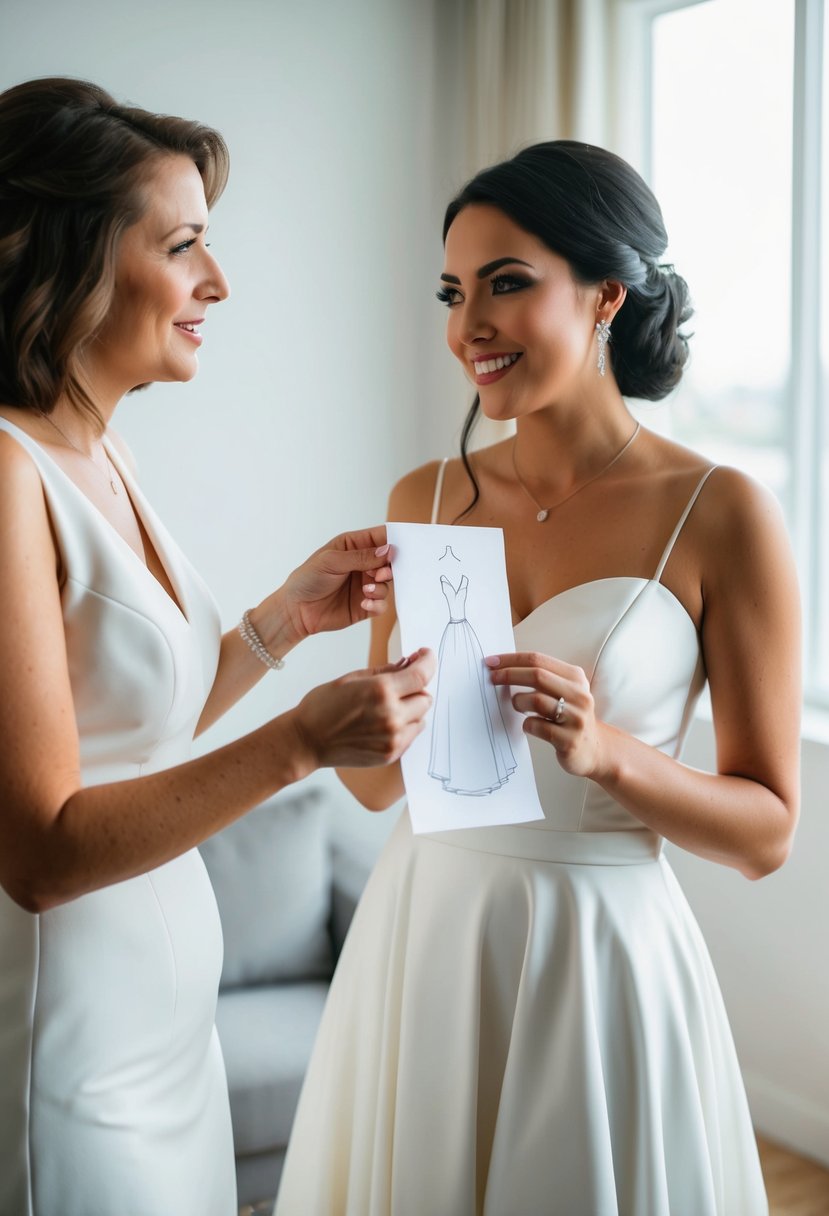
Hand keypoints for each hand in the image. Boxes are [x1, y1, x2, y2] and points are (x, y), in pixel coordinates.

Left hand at [275, 527, 392, 644]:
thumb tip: (387, 551)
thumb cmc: (307, 579)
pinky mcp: (365, 605)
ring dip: (381, 586)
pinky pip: (382, 604)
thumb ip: (360, 557)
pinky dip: (377, 603)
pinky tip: (365, 603)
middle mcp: (362, 564)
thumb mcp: (331, 561)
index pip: (380, 537)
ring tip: (366, 589)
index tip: (402, 547)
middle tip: (381, 573)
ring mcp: (365, 585)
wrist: (295, 610)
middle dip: (390, 567)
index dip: (394, 539)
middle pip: (390, 561)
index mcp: (354, 546)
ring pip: (388, 583)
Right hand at [292, 648, 435, 768]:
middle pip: (425, 697)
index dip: (428, 662)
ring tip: (387, 707)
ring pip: (421, 718)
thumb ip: (385, 670)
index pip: (421, 675)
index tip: (426, 656)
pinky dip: (405, 726)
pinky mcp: (390, 754)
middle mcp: (391, 716)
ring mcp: (392, 738)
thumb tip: (407, 663)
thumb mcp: (352, 678)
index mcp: (380, 691)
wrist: (306, 741)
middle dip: (416, 687)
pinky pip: (411, 735)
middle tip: (400, 685)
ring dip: (411, 709)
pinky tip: (384, 722)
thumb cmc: (322, 707)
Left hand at [485, 650, 603, 777]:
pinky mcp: (569, 740)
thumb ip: (542, 678)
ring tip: (518, 706)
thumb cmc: (570, 716)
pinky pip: (537, 726)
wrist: (594, 749)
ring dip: (518, 702)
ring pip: (536, 700)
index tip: (491, 662)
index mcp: (576, 677)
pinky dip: (527, 724)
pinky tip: (530, 726)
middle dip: (509, 674)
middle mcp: (579, 695)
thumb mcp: (565, 691)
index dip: (512, 659)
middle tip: (492, 678)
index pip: (539, 659)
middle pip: (538, 675)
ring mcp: (576, 718)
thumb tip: (504, 668)